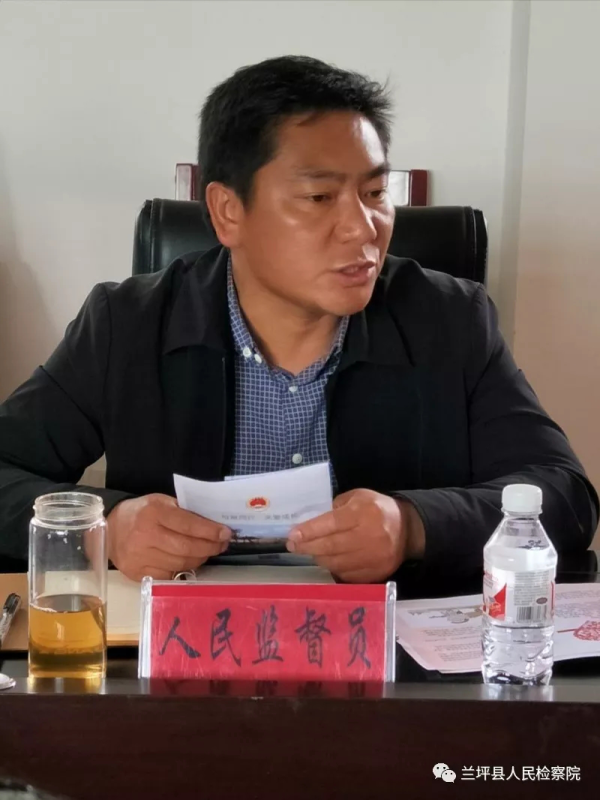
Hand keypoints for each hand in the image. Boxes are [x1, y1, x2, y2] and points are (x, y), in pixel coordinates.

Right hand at [106, 494, 230, 580]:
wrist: (110, 529)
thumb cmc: (141, 512)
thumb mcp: (161, 502)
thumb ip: (184, 511)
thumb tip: (213, 524)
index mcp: (153, 513)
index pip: (188, 525)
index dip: (210, 531)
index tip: (226, 534)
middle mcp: (145, 536)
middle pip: (186, 548)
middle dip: (209, 547)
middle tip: (221, 545)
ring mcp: (140, 557)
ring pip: (180, 563)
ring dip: (199, 558)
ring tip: (207, 552)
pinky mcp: (138, 573)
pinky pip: (170, 575)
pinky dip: (183, 568)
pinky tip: (189, 561)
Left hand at [286, 489, 423, 582]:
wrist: (407, 530)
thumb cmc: (377, 509)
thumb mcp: (358, 497)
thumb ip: (335, 508)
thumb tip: (310, 524)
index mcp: (364, 513)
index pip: (331, 524)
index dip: (309, 531)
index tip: (292, 535)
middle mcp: (370, 537)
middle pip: (330, 546)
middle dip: (307, 546)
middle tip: (293, 545)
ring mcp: (373, 558)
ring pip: (335, 564)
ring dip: (319, 557)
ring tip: (312, 550)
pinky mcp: (375, 574)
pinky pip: (346, 575)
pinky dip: (334, 568)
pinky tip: (329, 560)